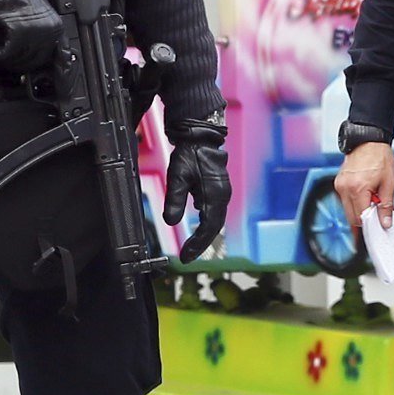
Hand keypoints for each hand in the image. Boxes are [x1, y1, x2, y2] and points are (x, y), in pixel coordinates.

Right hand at [0, 0, 62, 73]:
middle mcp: (52, 30)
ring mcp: (38, 31)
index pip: (50, 56)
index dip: (33, 63)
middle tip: (3, 60)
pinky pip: (7, 54)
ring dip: (5, 60)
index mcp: (57, 27)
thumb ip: (39, 35)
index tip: (20, 65)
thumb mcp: (36, 17)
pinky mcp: (21, 32)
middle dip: (17, 63)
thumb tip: (36, 57)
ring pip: (20, 59)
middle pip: (35, 60)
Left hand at [164, 120, 232, 263]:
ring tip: (191, 248)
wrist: (202, 137)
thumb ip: (175, 200)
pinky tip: (197, 231)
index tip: (185, 257)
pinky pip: (215, 214)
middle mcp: (222, 197)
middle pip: (214, 228)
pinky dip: (207, 226)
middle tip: (187, 257)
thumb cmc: (190, 155)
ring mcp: (222, 193)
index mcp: (215, 195)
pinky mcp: (218, 190)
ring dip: (205, 237)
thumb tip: (171, 221)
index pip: (208, 227)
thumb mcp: (177, 177)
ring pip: (216, 221)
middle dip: (201, 244)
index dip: (197, 244)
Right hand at [334, 141, 393, 233]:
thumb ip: (387, 205)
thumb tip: (385, 222)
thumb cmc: (380, 157)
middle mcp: (345, 188)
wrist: (369, 140)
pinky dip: (354, 203)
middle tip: (376, 218)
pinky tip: (364, 197)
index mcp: (358, 188)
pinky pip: (344, 200)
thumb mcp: (390, 182)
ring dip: (358, 211)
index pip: (361, 217)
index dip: (369, 226)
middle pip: (351, 217)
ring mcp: (340, 185)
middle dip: (364, 221)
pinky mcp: (338, 183)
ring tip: (371, 201)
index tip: (373, 233)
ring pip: (347, 210)